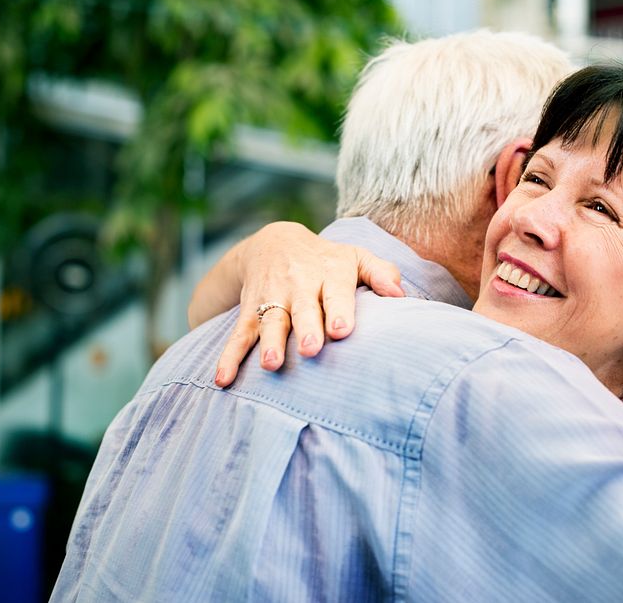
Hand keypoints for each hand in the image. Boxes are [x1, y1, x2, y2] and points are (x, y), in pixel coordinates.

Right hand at [200, 222, 403, 385]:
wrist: (273, 242)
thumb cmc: (328, 260)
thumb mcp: (356, 257)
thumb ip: (380, 273)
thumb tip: (401, 295)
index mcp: (329, 272)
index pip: (336, 291)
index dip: (338, 310)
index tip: (341, 330)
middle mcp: (299, 285)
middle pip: (302, 308)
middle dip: (305, 328)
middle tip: (310, 349)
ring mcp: (272, 299)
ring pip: (270, 322)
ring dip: (268, 343)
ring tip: (271, 365)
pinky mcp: (249, 312)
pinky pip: (238, 335)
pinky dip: (228, 357)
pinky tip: (222, 380)